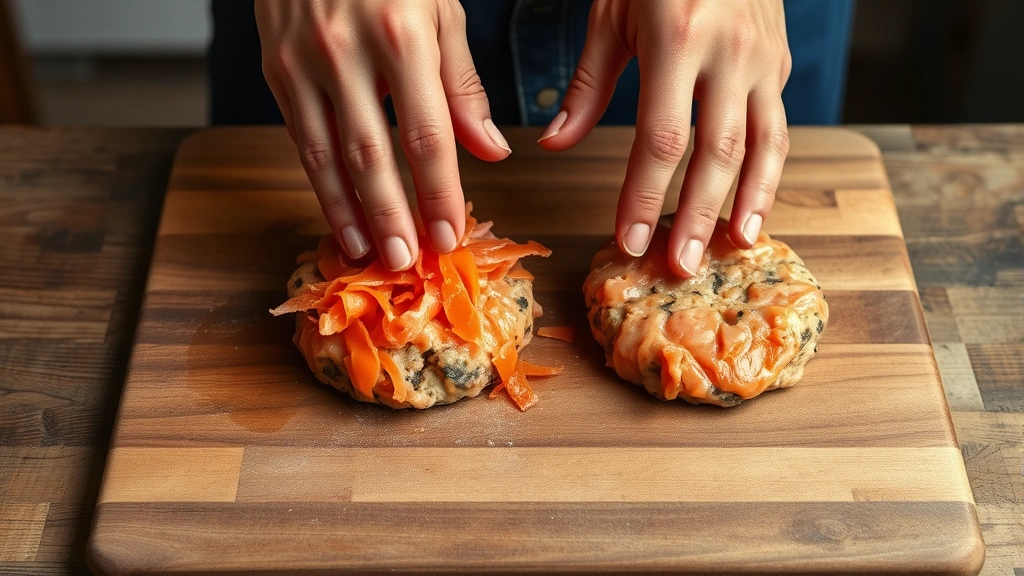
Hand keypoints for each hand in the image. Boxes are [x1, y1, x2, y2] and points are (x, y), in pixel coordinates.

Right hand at [255, 0, 510, 269]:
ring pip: (325, 155)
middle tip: (407, 263)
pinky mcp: (275, 69)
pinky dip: (318, 182)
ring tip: (368, 254)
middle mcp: (348, 53)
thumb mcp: (441, 11)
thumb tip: (491, 151)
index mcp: (403, 37)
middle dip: (392, 216)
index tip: (450, 235)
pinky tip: (337, 214)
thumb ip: (462, 85)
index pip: (426, 136)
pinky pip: (299, 137)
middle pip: (372, 155)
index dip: (439, 193)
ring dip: (348, 212)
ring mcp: (303, 62)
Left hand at [539, 0, 791, 276]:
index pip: (662, 139)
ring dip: (751, 202)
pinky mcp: (780, 61)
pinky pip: (777, 125)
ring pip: (765, 144)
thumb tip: (555, 145)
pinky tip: (754, 204)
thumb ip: (587, 86)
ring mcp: (763, 57)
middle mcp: (730, 51)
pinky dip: (769, 171)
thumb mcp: (611, 14)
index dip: (645, 196)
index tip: (629, 240)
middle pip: (718, 152)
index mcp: (678, 38)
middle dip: (697, 215)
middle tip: (680, 266)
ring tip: (735, 248)